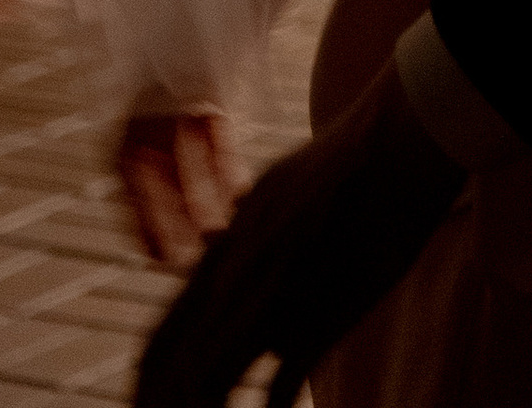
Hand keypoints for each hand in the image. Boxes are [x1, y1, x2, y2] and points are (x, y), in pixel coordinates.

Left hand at [134, 59, 464, 407]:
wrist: (387, 147)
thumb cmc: (336, 162)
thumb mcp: (268, 190)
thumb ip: (239, 227)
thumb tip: (218, 241)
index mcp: (220, 260)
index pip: (159, 341)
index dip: (144, 387)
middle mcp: (233, 286)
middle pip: (176, 374)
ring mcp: (273, 307)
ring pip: (212, 385)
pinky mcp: (318, 322)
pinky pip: (277, 393)